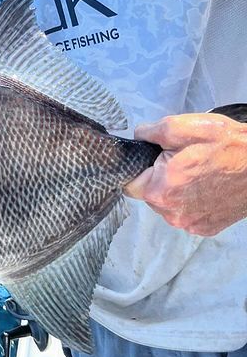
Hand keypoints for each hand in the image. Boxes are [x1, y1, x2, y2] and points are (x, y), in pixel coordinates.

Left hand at [124, 113, 246, 235]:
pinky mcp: (205, 229)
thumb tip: (137, 136)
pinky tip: (206, 187)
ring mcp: (189, 224)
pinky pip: (186, 214)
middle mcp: (172, 214)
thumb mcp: (184, 127)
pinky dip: (191, 202)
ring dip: (175, 191)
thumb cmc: (227, 145)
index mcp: (160, 191)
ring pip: (167, 206)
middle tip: (181, 161)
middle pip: (149, 195)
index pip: (129, 184)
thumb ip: (150, 132)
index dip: (139, 169)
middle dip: (158, 178)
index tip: (153, 159)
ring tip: (197, 173)